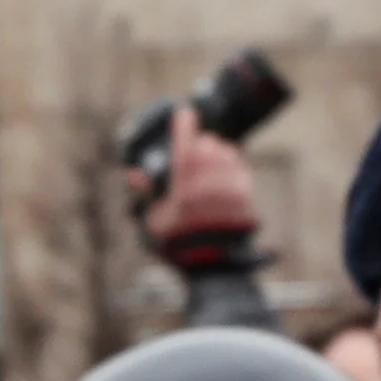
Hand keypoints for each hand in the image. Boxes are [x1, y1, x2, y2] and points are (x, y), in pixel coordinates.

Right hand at [138, 122, 266, 262]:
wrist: (213, 268)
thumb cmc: (178, 247)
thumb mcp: (152, 224)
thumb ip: (144, 196)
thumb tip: (135, 174)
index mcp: (183, 187)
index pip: (184, 143)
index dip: (184, 123)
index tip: (184, 113)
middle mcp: (208, 183)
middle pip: (207, 145)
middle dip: (200, 140)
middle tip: (194, 145)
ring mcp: (229, 188)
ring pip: (227, 153)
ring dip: (218, 150)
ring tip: (210, 157)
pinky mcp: (245, 196)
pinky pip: (240, 169)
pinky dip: (232, 165)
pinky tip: (225, 171)